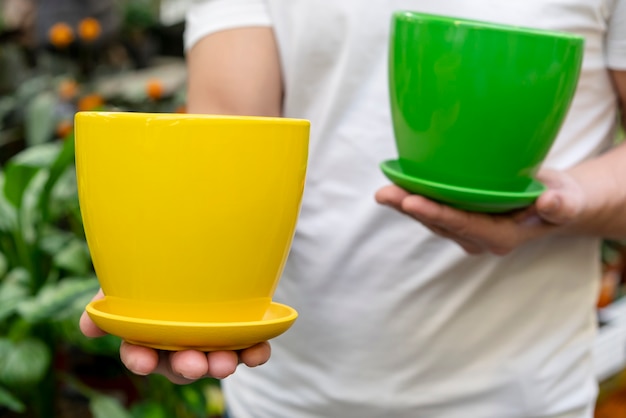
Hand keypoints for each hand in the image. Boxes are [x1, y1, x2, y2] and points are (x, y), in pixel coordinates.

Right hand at [79, 289, 271, 383]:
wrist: (199, 253)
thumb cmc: (156, 271)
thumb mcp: (129, 279)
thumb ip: (110, 299)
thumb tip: (86, 326)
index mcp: (150, 335)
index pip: (140, 353)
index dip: (140, 359)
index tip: (144, 361)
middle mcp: (179, 343)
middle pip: (181, 363)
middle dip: (187, 366)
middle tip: (195, 364)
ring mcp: (210, 340)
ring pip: (214, 360)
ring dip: (220, 363)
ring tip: (225, 361)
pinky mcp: (238, 334)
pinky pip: (248, 349)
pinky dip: (254, 352)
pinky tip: (259, 351)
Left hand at [375, 169, 585, 254]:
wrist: (554, 203)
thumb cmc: (562, 200)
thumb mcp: (568, 201)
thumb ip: (561, 206)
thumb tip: (547, 203)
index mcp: (500, 237)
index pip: (463, 225)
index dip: (437, 214)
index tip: (412, 201)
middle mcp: (478, 238)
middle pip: (439, 223)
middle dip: (410, 208)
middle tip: (384, 194)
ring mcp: (466, 229)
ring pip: (431, 218)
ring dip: (405, 204)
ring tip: (384, 189)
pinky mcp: (460, 217)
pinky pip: (433, 208)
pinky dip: (413, 196)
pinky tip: (396, 182)